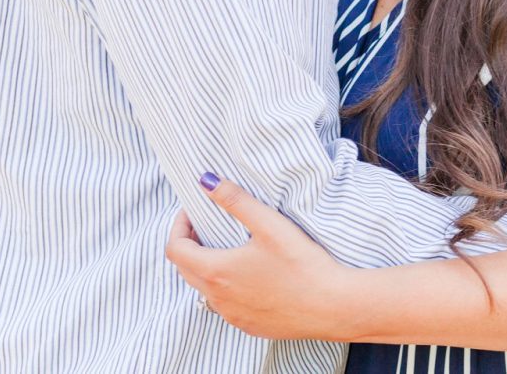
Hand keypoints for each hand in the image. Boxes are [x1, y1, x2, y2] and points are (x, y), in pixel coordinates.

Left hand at [164, 174, 350, 339]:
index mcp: (216, 272)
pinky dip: (225, 286)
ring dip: (206, 266)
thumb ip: (235, 201)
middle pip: (185, 269)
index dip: (178, 226)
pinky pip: (224, 305)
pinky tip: (250, 275)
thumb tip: (206, 182)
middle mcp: (217, 298)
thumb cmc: (302, 264)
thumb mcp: (269, 225)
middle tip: (207, 225)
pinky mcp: (248, 325)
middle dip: (190, 244)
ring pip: (204, 289)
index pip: (175, 249)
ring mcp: (231, 315)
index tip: (192, 212)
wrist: (331, 305)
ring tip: (229, 248)